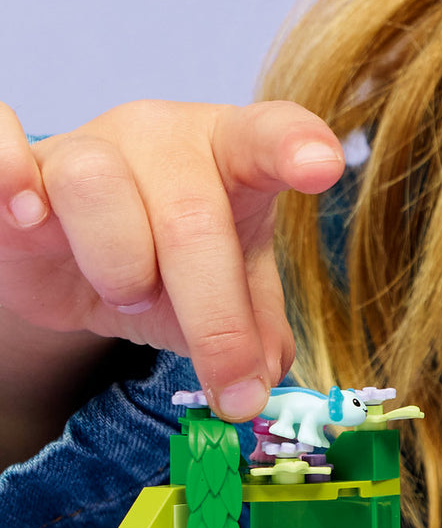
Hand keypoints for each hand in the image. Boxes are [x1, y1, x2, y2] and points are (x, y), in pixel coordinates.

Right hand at [0, 100, 343, 421]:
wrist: (80, 256)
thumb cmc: (170, 258)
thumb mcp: (227, 287)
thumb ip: (255, 321)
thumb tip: (270, 369)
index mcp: (232, 152)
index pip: (269, 135)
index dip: (296, 146)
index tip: (324, 167)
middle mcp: (164, 137)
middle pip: (191, 216)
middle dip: (217, 318)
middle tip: (234, 392)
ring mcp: (90, 146)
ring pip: (96, 186)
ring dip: (119, 263)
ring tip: (128, 292)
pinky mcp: (24, 167)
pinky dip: (5, 173)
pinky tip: (27, 216)